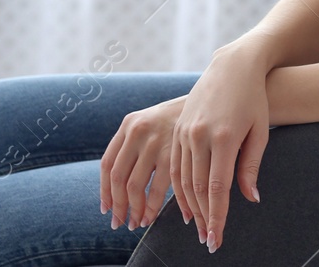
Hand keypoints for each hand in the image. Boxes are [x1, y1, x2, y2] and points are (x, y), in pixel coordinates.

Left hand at [100, 94, 186, 232]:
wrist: (213, 94)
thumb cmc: (180, 117)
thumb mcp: (152, 121)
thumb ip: (135, 144)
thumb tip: (118, 184)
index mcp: (129, 124)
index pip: (107, 164)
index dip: (105, 190)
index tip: (106, 209)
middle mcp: (138, 132)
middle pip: (118, 178)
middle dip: (118, 206)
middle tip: (120, 223)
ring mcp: (155, 142)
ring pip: (134, 187)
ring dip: (134, 211)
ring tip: (138, 224)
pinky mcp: (173, 153)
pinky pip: (157, 189)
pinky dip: (153, 208)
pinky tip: (154, 217)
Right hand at [168, 46, 271, 250]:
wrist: (233, 66)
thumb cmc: (253, 99)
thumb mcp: (259, 131)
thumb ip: (251, 166)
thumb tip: (250, 199)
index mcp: (223, 137)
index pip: (217, 188)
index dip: (217, 216)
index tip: (217, 239)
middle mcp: (199, 135)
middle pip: (196, 187)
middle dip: (204, 217)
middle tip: (209, 239)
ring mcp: (185, 131)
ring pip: (182, 178)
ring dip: (189, 206)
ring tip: (199, 226)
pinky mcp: (178, 128)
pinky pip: (174, 164)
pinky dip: (178, 187)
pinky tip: (186, 202)